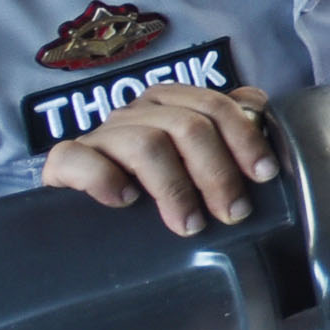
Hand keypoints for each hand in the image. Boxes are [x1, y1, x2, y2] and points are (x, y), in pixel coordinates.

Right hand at [41, 82, 279, 232]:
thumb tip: (258, 105)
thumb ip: (225, 131)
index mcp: (170, 104)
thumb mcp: (194, 163)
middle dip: (217, 173)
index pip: (215, 106)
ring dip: (174, 188)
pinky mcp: (65, 161)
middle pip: (186, 126)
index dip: (244, 138)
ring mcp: (98, 136)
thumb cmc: (152, 188)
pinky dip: (105, 179)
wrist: (84, 218)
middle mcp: (135, 113)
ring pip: (145, 144)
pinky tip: (124, 202)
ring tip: (189, 224)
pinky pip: (78, 159)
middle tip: (232, 213)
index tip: (264, 174)